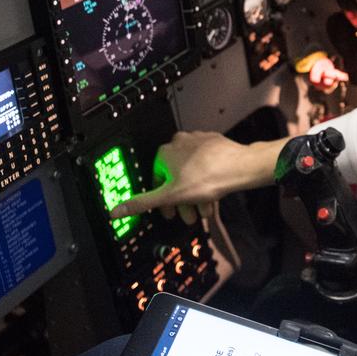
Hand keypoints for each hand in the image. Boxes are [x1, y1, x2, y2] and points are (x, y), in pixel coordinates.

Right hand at [108, 131, 283, 224]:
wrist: (240, 166)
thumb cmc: (208, 178)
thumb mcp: (170, 196)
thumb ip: (142, 203)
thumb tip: (116, 211)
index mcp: (164, 153)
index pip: (156, 181)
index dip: (163, 201)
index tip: (170, 213)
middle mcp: (179, 142)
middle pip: (175, 178)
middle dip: (183, 201)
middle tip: (189, 215)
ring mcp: (198, 140)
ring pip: (191, 172)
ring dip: (196, 193)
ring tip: (204, 208)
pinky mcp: (214, 142)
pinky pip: (205, 164)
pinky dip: (207, 179)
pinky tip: (214, 192)